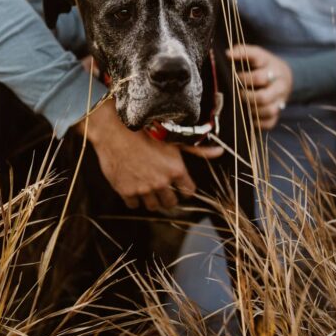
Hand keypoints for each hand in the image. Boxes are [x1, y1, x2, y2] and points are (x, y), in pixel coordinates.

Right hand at [78, 98, 223, 211]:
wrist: (115, 128)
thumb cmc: (145, 129)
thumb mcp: (174, 138)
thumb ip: (198, 149)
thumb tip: (220, 152)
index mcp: (176, 170)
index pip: (188, 192)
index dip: (184, 189)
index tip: (179, 185)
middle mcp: (161, 182)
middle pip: (171, 203)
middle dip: (169, 197)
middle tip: (163, 187)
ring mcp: (142, 188)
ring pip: (153, 206)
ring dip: (152, 199)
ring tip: (148, 188)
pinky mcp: (125, 191)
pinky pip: (134, 205)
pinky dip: (135, 199)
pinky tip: (134, 187)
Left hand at [227, 43, 292, 129]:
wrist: (284, 77)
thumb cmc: (263, 67)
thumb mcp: (257, 55)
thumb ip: (243, 52)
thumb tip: (228, 53)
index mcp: (271, 65)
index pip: (258, 62)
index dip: (242, 63)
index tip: (228, 58)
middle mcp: (279, 82)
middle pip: (262, 93)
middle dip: (245, 94)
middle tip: (236, 92)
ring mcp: (281, 99)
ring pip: (268, 109)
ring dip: (251, 109)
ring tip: (241, 104)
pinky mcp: (280, 112)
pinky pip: (270, 122)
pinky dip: (257, 122)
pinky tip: (248, 116)